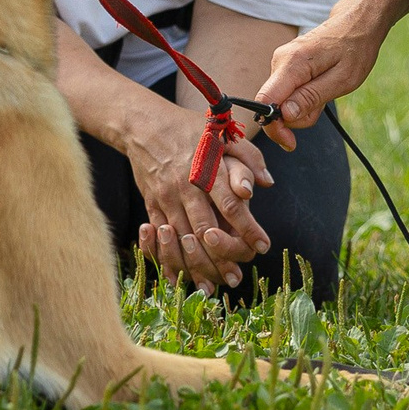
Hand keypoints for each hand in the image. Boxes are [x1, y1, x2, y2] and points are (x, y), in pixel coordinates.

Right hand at [123, 99, 271, 291]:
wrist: (143, 125)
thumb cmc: (188, 129)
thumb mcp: (223, 133)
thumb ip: (248, 157)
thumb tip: (265, 183)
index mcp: (207, 168)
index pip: (230, 204)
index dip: (248, 228)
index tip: (262, 245)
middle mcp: (185, 186)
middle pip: (205, 228)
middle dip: (223, 255)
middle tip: (238, 276)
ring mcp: (165, 198)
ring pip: (182, 238)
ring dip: (199, 263)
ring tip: (215, 283)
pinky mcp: (151, 205)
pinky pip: (160, 238)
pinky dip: (170, 258)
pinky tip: (181, 276)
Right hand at [256, 17, 383, 137]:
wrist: (356, 23)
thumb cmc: (354, 49)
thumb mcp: (342, 80)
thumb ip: (311, 98)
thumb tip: (284, 115)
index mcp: (292, 63)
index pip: (265, 101)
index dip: (273, 126)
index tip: (290, 141)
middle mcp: (280, 61)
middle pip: (273, 106)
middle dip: (296, 117)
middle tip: (323, 105)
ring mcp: (281, 63)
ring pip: (281, 102)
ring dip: (303, 107)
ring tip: (326, 91)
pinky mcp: (285, 67)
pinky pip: (287, 93)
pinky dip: (303, 98)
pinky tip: (320, 87)